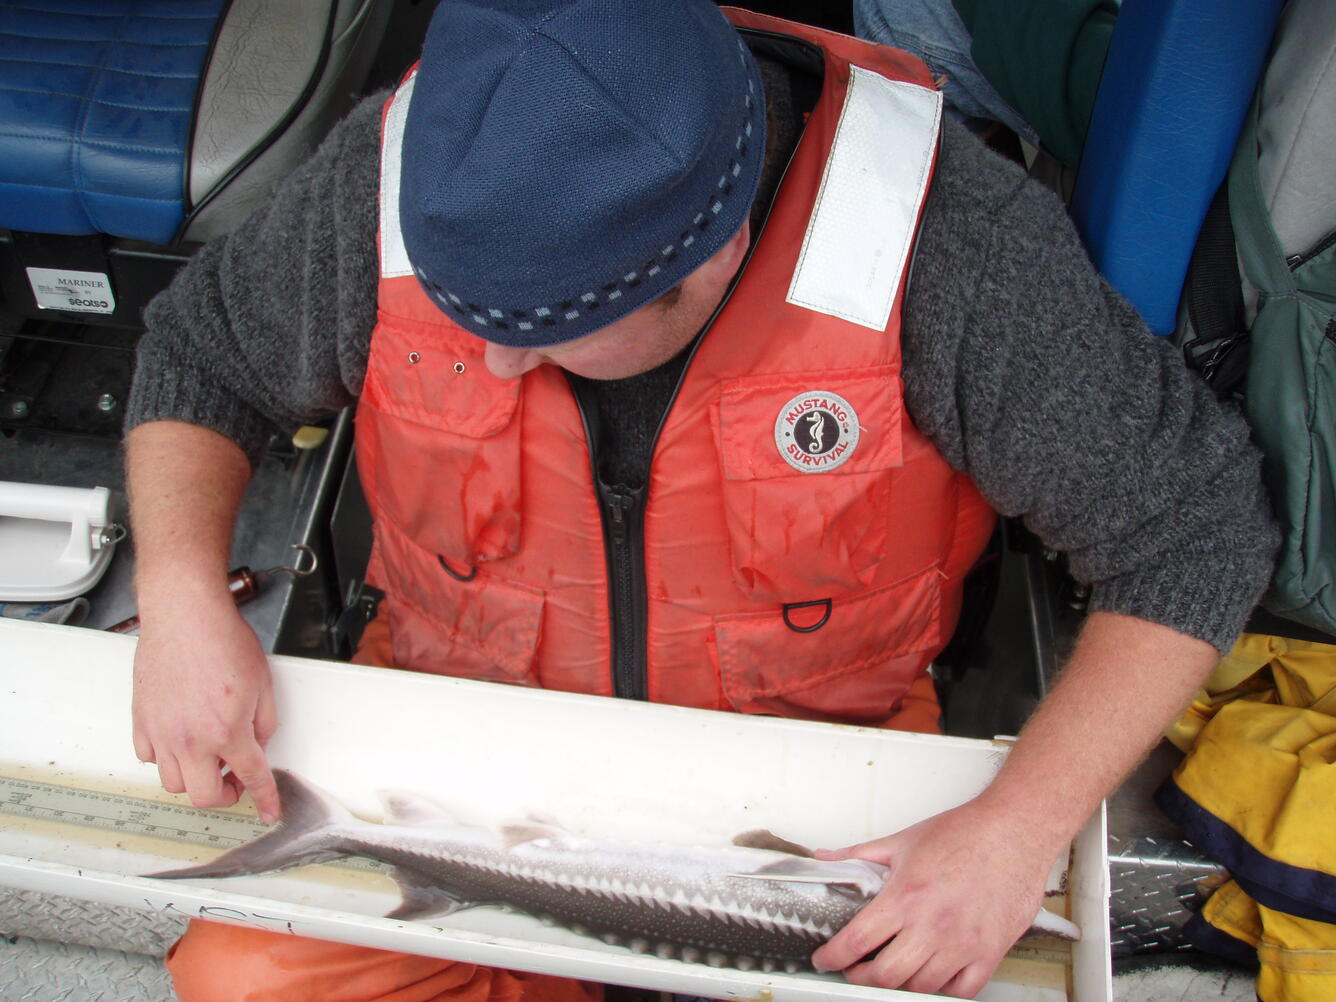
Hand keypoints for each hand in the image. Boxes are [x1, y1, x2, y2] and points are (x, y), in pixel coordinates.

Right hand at [131, 598, 280, 823]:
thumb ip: (263, 724)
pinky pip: (150, 758)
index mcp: (227, 731)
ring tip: (208, 754)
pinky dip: (167, 758)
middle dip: (224, 794)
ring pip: (173, 783)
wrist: (185, 617)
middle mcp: (190, 740)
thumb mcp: (263, 684)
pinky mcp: (141, 721)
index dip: (264, 800)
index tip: (268, 813)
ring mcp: (161, 733)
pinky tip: (181, 740)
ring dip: (194, 777)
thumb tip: (257, 746)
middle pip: (203, 797)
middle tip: (235, 776)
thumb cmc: (223, 641)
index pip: (251, 778)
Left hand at [810, 798, 1052, 998]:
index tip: (825, 960)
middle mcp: (932, 925)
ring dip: (899, 985)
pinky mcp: (990, 952)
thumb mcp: (902, 840)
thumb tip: (825, 858)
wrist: (1013, 831)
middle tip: (855, 970)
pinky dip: (943, 990)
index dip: (833, 957)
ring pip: (921, 987)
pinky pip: (962, 991)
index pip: (857, 940)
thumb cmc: (964, 832)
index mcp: (906, 896)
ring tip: (891, 972)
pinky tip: (933, 977)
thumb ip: (859, 855)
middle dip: (861, 977)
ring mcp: (962, 944)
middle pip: (885, 975)